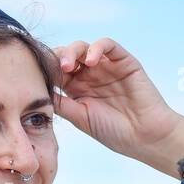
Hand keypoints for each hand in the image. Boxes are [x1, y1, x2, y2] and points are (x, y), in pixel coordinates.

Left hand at [50, 38, 183, 162]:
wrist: (145, 137)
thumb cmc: (114, 132)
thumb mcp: (80, 118)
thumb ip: (61, 103)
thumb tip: (37, 92)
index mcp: (77, 88)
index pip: (57, 71)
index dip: (47, 69)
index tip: (37, 75)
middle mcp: (90, 75)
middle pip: (67, 56)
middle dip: (57, 58)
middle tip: (55, 69)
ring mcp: (106, 67)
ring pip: (84, 47)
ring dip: (72, 51)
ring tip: (68, 66)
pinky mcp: (124, 61)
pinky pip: (108, 45)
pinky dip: (96, 48)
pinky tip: (90, 61)